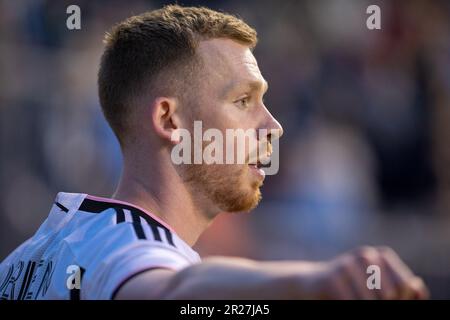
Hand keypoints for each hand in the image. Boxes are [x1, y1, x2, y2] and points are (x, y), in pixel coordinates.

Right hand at [302, 246, 428, 299]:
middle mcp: (365, 255)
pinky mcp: (332, 278)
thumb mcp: (378, 288)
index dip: (400, 300)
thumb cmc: (352, 289)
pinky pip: (352, 301)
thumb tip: (417, 285)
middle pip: (390, 293)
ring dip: (365, 305)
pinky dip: (350, 305)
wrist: (313, 285)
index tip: (388, 301)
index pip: (405, 286)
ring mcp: (348, 264)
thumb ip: (404, 291)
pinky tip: (344, 300)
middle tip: (370, 301)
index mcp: (381, 255)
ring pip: (371, 300)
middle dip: (384, 304)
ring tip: (356, 300)